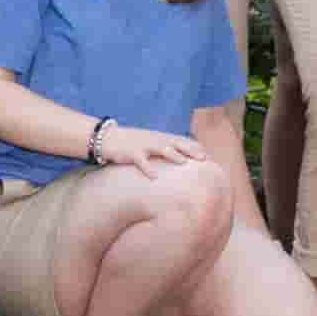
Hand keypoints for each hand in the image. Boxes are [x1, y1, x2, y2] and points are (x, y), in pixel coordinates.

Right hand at [86, 125, 210, 173]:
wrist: (108, 137)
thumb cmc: (132, 143)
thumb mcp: (150, 143)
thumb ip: (164, 148)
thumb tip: (179, 158)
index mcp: (161, 138)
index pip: (183, 141)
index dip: (196, 147)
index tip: (209, 157)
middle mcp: (155, 140)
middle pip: (177, 143)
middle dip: (191, 150)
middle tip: (204, 159)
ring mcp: (144, 145)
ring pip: (161, 149)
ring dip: (173, 155)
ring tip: (184, 163)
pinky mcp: (132, 153)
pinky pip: (141, 161)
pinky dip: (148, 168)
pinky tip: (154, 177)